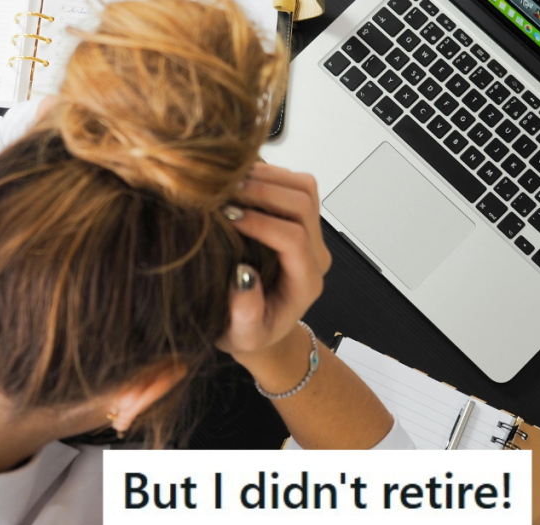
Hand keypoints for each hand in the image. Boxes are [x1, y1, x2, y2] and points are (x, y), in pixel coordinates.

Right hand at [217, 163, 331, 370]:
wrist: (261, 326)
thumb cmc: (250, 332)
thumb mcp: (242, 336)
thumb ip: (246, 314)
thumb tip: (243, 276)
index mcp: (305, 282)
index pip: (293, 239)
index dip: (261, 223)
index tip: (227, 217)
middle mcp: (315, 254)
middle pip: (303, 205)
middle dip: (262, 192)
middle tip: (224, 192)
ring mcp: (311, 233)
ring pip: (304, 187)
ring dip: (267, 177)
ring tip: (229, 182)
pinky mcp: (301, 218)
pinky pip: (295, 183)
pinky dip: (268, 174)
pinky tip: (238, 181)